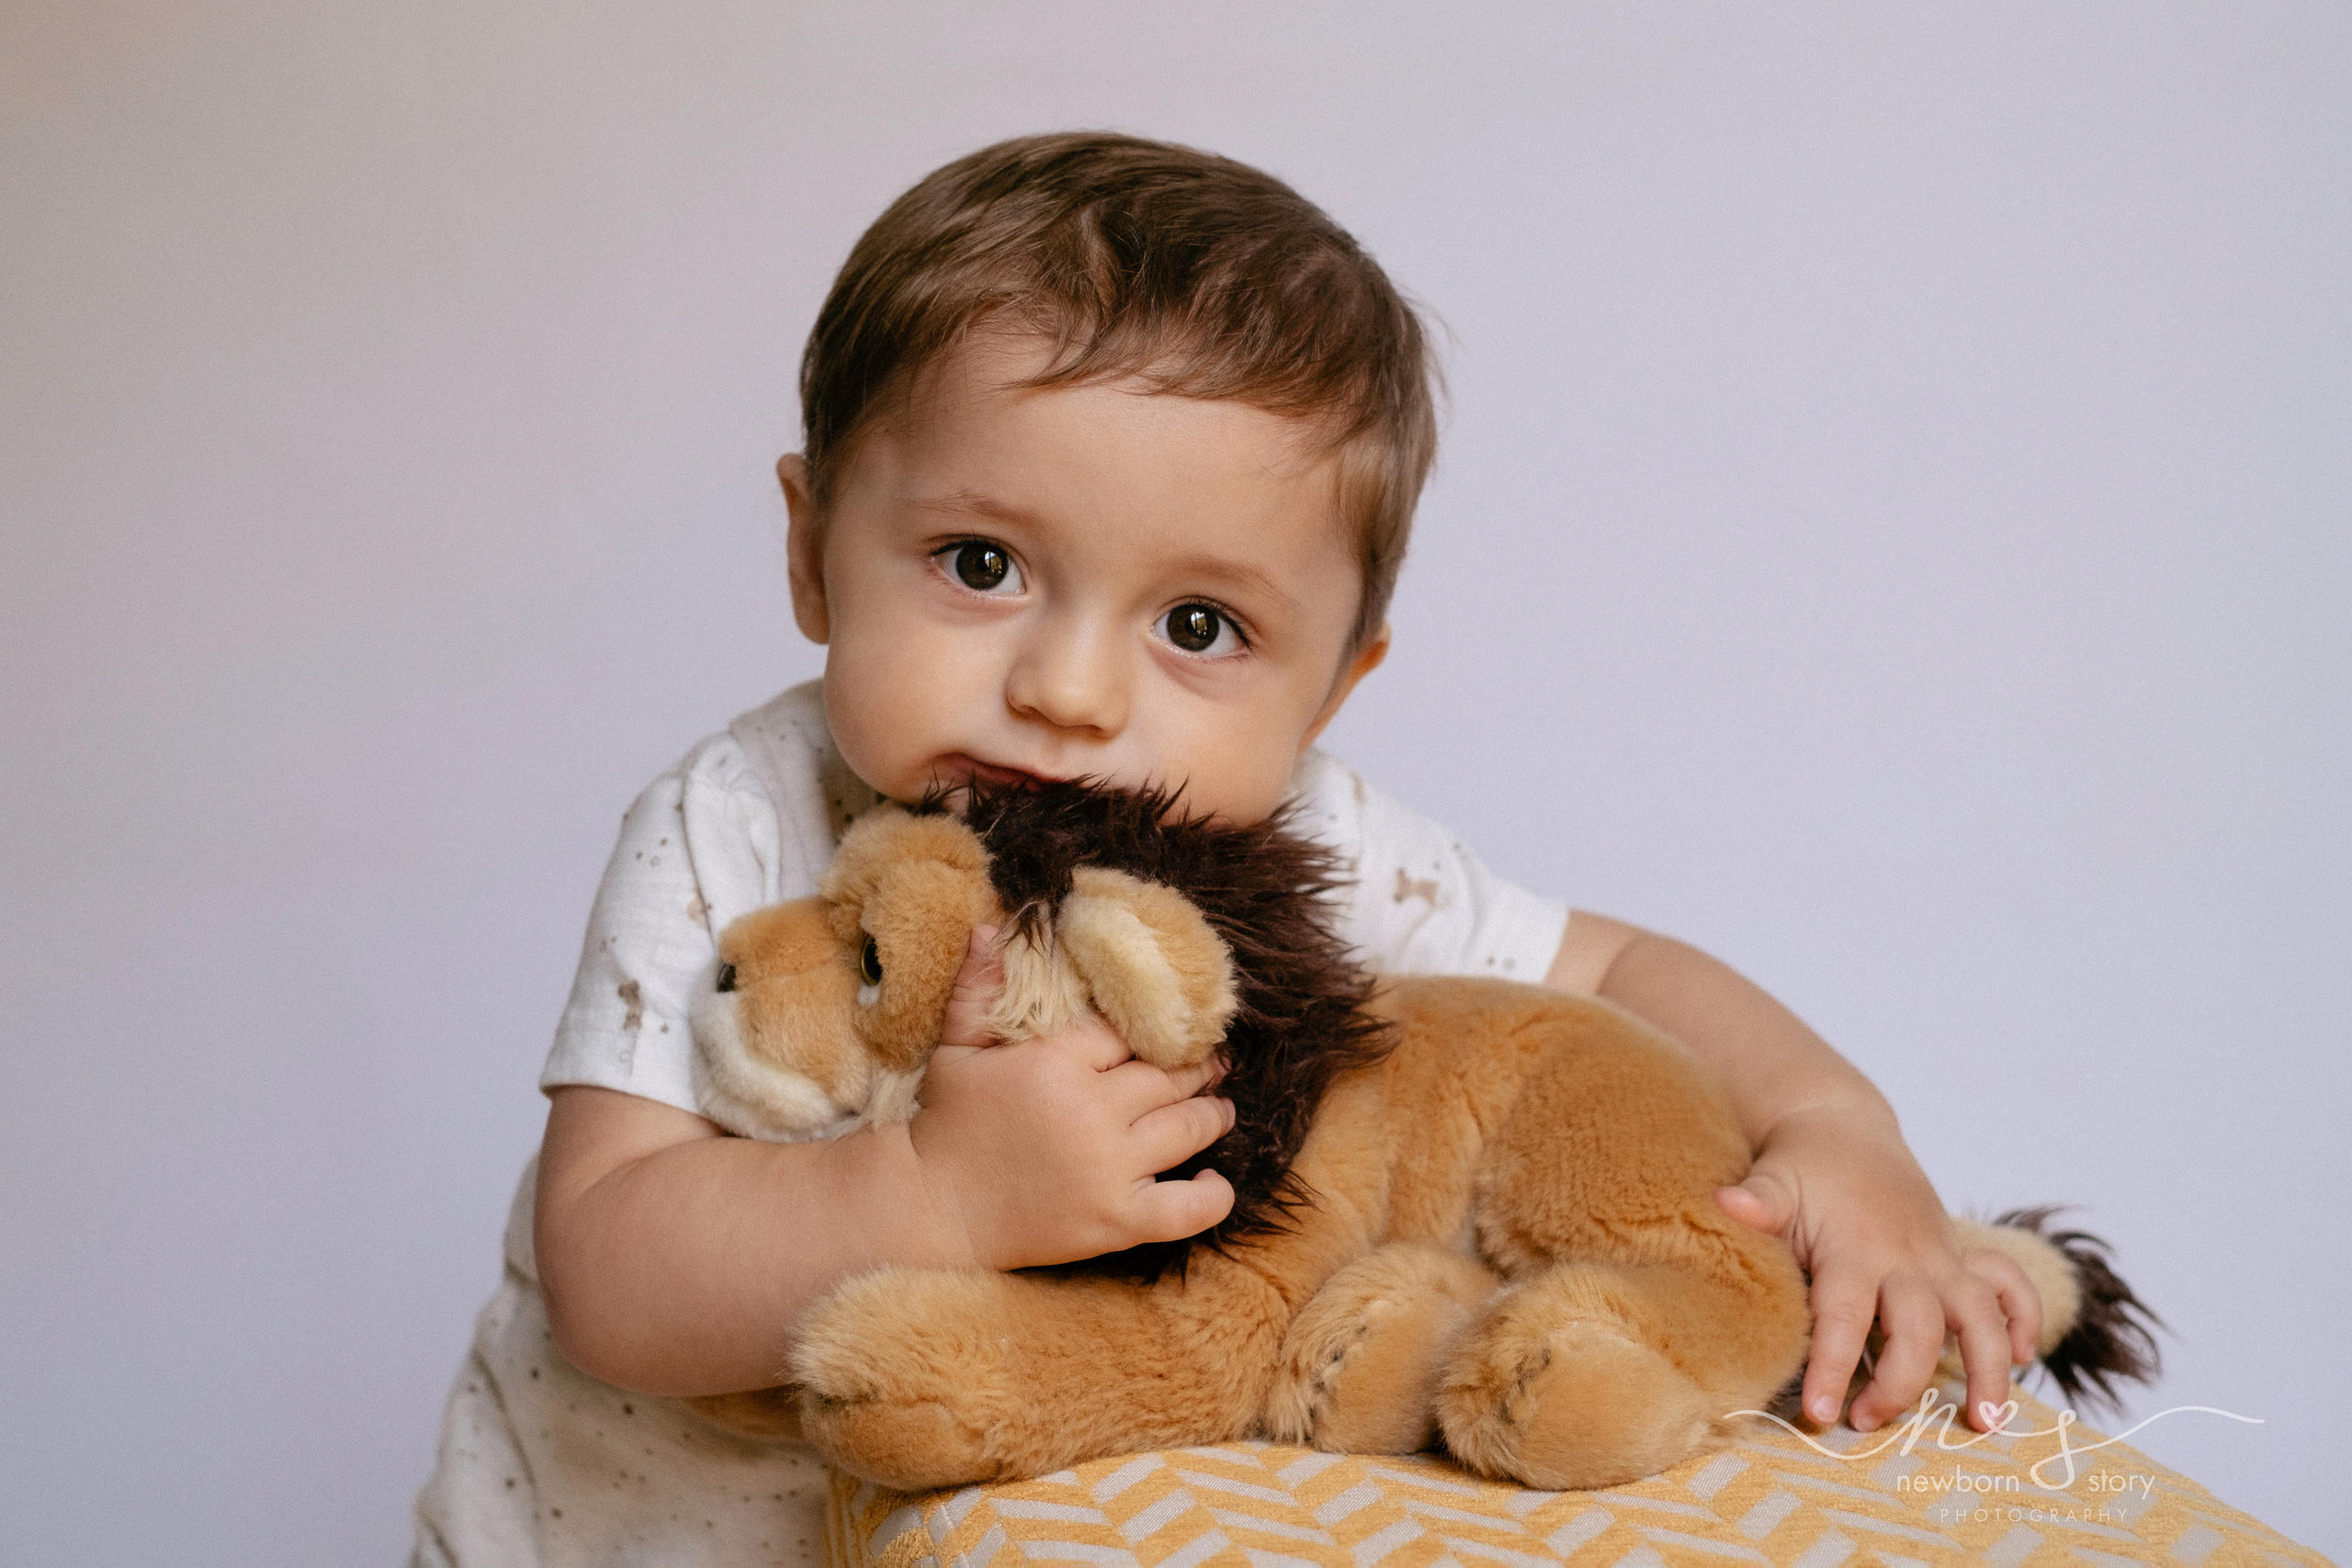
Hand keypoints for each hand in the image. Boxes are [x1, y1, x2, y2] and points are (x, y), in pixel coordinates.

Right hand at [909, 927, 1234, 1269]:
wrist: (934, 1210)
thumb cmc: (948, 1124)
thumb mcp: (957, 1048)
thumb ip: (979, 987)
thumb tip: (993, 926)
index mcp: (1055, 1062)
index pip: (1128, 1032)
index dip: (1149, 1031)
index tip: (1169, 1029)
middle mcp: (1091, 1111)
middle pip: (1169, 1076)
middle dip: (1197, 1068)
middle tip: (1212, 1062)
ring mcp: (1109, 1168)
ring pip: (1189, 1127)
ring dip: (1214, 1113)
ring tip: (1220, 1105)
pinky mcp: (1118, 1219)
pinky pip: (1189, 1208)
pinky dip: (1212, 1193)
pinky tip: (1212, 1177)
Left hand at [1715, 1106, 2041, 1432]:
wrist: (1841, 1125)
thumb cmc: (1801, 1165)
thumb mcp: (1774, 1180)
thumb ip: (1757, 1201)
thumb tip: (1726, 1203)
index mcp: (1854, 1247)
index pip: (1845, 1316)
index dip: (1833, 1365)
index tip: (1820, 1413)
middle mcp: (1907, 1256)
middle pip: (1919, 1329)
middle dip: (1898, 1383)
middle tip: (1863, 1421)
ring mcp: (1940, 1256)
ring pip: (1981, 1314)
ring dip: (1988, 1367)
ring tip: (1983, 1422)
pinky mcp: (1959, 1254)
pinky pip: (2008, 1282)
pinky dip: (2024, 1315)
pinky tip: (2023, 1355)